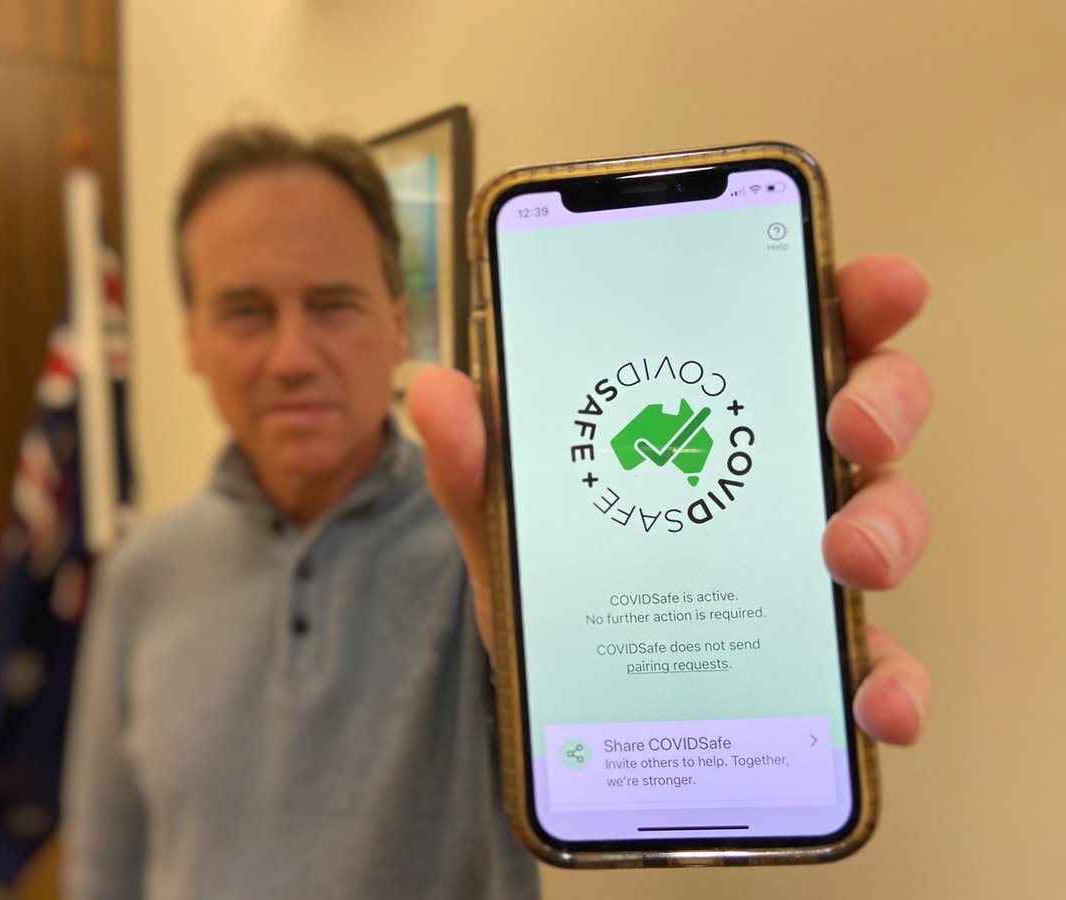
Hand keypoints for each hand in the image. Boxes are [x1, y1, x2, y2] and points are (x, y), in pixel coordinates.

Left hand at [407, 254, 930, 746]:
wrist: (556, 691)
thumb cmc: (553, 569)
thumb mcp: (507, 510)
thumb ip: (475, 455)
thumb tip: (437, 390)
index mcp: (713, 408)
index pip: (796, 326)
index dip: (851, 296)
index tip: (881, 285)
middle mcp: (779, 471)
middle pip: (870, 406)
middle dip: (881, 401)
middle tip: (850, 425)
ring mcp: (807, 561)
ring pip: (889, 519)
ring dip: (887, 530)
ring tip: (848, 559)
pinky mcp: (816, 654)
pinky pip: (876, 660)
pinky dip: (892, 679)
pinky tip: (878, 702)